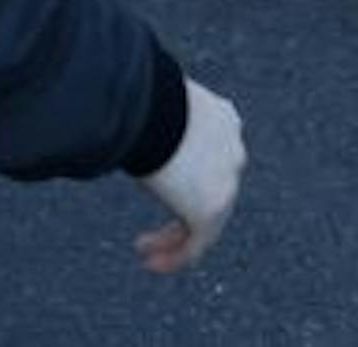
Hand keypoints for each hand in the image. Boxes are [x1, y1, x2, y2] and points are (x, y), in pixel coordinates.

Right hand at [133, 76, 242, 272]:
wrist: (154, 107)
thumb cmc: (143, 96)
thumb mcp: (154, 102)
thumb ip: (153, 118)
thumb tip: (125, 110)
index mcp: (224, 121)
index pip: (212, 156)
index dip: (186, 177)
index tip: (162, 182)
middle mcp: (232, 153)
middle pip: (210, 193)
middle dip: (181, 215)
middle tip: (153, 229)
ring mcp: (226, 183)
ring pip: (204, 224)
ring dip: (172, 241)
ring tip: (144, 250)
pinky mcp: (211, 209)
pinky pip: (195, 243)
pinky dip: (173, 255)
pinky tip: (148, 260)